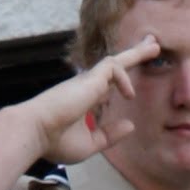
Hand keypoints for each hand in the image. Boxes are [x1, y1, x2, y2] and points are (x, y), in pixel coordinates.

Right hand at [26, 42, 161, 164]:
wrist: (35, 132)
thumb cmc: (55, 141)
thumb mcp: (88, 144)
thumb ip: (109, 135)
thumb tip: (130, 125)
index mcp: (85, 102)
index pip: (106, 87)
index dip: (119, 85)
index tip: (130, 90)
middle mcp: (87, 87)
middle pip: (114, 67)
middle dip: (133, 56)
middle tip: (151, 45)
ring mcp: (87, 81)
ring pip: (116, 60)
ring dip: (137, 53)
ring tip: (155, 46)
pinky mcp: (89, 78)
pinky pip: (114, 67)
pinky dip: (123, 78)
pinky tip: (128, 94)